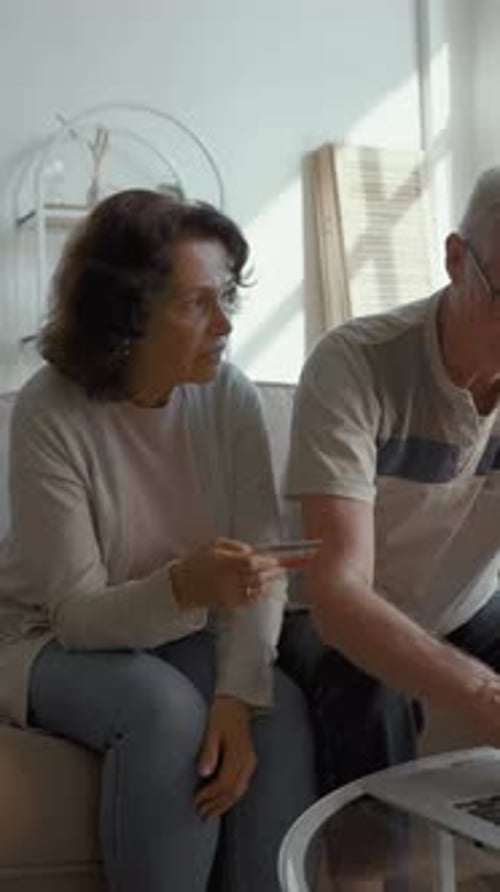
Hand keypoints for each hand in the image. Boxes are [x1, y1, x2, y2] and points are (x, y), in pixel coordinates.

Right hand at [170, 537, 282, 609]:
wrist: (182, 585)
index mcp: (224, 561)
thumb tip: (252, 551)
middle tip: (281, 569)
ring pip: (254, 590)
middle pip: (256, 577)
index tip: (275, 560)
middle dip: (271, 573)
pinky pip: (248, 600)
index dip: (266, 562)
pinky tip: (264, 590)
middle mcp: (227, 578)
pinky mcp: (228, 604)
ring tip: (276, 580)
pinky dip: (258, 595)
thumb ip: (235, 546)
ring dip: (268, 584)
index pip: (251, 562)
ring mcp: (228, 593)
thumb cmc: (198, 561)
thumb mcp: (214, 545)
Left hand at [194, 696, 256, 818]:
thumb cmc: (222, 714)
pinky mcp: (248, 762)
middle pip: (233, 792)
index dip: (210, 796)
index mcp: (239, 754)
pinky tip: (221, 801)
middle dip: (216, 805)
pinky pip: (241, 785)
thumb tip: (203, 773)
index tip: (196, 802)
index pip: (224, 783)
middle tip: (200, 814)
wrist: (237, 702)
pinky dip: (230, 797)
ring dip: (223, 804)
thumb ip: (209, 751)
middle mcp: (247, 761)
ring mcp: (250, 762)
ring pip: (239, 791)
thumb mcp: (212, 730)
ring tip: (209, 814)